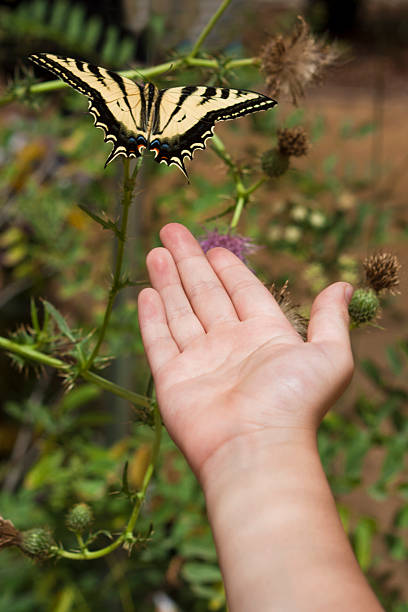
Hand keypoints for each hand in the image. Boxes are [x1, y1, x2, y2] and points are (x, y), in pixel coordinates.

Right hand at [138, 223, 353, 478]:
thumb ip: (331, 319)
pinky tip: (146, 293)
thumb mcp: (329, 356)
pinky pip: (160, 341)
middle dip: (189, 261)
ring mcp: (200, 363)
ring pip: (181, 312)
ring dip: (168, 281)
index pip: (242, 291)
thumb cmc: (295, 403)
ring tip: (156, 251)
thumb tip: (342, 285)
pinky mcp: (174, 380)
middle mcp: (231, 346)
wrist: (256, 450)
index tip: (213, 246)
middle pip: (206, 294)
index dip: (228, 268)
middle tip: (172, 230)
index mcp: (265, 335)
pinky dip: (152, 317)